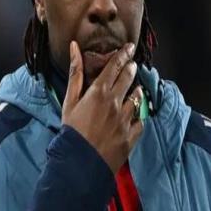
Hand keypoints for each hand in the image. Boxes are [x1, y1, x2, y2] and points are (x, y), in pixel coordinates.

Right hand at [62, 41, 143, 174]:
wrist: (78, 163)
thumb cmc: (71, 130)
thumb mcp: (69, 100)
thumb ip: (75, 72)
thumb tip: (74, 47)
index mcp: (99, 92)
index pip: (115, 66)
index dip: (123, 54)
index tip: (130, 47)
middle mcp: (115, 102)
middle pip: (129, 78)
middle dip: (131, 69)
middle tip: (132, 65)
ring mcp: (125, 119)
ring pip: (137, 98)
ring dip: (136, 91)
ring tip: (134, 90)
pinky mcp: (131, 135)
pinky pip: (140, 121)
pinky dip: (138, 116)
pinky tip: (134, 116)